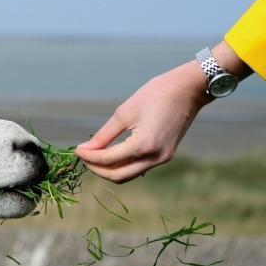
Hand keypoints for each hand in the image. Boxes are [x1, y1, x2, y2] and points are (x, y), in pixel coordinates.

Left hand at [75, 60, 211, 182]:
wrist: (189, 89)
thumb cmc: (156, 94)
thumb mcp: (125, 112)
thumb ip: (104, 135)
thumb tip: (86, 149)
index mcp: (144, 145)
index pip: (108, 160)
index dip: (89, 157)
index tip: (76, 150)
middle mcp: (155, 157)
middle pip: (117, 176)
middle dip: (96, 169)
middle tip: (83, 156)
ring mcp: (162, 159)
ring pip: (128, 175)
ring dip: (109, 169)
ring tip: (94, 156)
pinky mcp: (165, 156)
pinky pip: (139, 168)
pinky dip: (122, 165)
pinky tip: (111, 154)